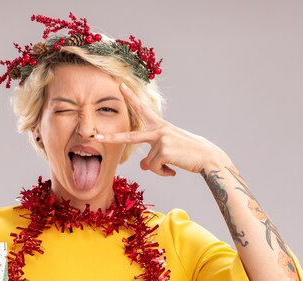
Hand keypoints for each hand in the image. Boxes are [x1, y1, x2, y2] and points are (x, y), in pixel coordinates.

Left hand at [95, 83, 227, 175]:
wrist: (207, 157)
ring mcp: (161, 140)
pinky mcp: (164, 151)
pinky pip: (154, 168)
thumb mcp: (168, 151)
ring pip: (148, 163)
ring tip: (173, 165)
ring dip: (159, 169)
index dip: (131, 98)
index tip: (120, 86)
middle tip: (95, 135)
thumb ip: (153, 155)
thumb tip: (143, 166)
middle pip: (130, 137)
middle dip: (112, 138)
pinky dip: (164, 173)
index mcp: (161, 126)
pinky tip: (174, 170)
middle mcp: (159, 130)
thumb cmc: (188, 153)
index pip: (143, 110)